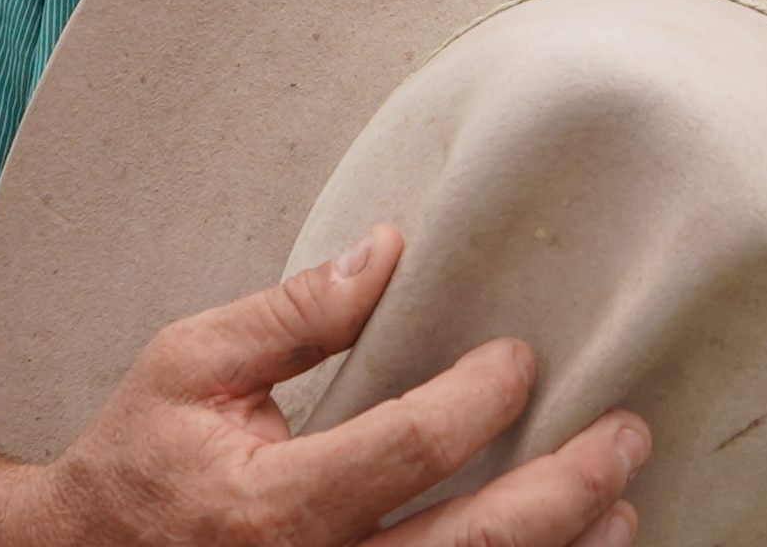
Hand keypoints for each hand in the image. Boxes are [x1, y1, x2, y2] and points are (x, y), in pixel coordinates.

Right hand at [14, 225, 649, 546]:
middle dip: (563, 491)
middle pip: (470, 545)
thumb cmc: (140, 460)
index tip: (522, 357)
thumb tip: (388, 250)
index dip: (480, 399)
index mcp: (271, 501)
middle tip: (626, 436)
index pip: (409, 449)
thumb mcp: (190, 362)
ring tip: (622, 505)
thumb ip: (293, 312)